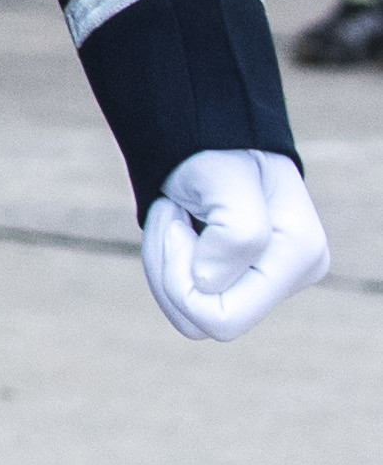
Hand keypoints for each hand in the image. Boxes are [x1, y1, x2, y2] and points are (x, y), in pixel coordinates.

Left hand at [146, 147, 326, 344]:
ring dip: (164, 265)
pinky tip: (179, 232)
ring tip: (177, 219)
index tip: (182, 217)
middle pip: (199, 321)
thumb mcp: (226, 179)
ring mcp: (269, 285)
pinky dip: (166, 266)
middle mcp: (293, 279)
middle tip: (173, 218)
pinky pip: (184, 303)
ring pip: (187, 316)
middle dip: (168, 271)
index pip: (221, 318)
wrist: (213, 143)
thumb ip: (237, 232)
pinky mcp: (243, 283)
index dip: (182, 273)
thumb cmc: (219, 155)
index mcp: (301, 257)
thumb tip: (210, 284)